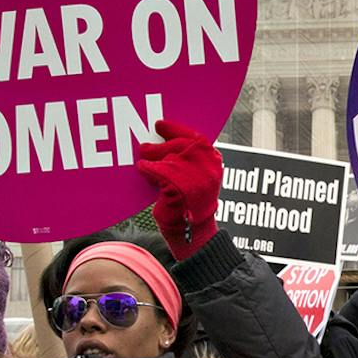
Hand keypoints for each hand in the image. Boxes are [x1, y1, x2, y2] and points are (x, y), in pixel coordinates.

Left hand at [135, 119, 221, 259]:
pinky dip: (148, 169)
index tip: (160, 125)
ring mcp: (194, 177)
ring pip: (168, 157)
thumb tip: (166, 141)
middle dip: (160, 145)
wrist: (194, 232)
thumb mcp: (197, 177)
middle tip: (144, 145)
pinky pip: (158, 170)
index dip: (175, 129)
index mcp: (214, 162)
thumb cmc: (192, 204)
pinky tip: (143, 170)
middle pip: (180, 145)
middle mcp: (208, 167)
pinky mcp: (178, 186)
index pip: (196, 138)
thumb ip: (189, 160)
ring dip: (152, 157)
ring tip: (144, 160)